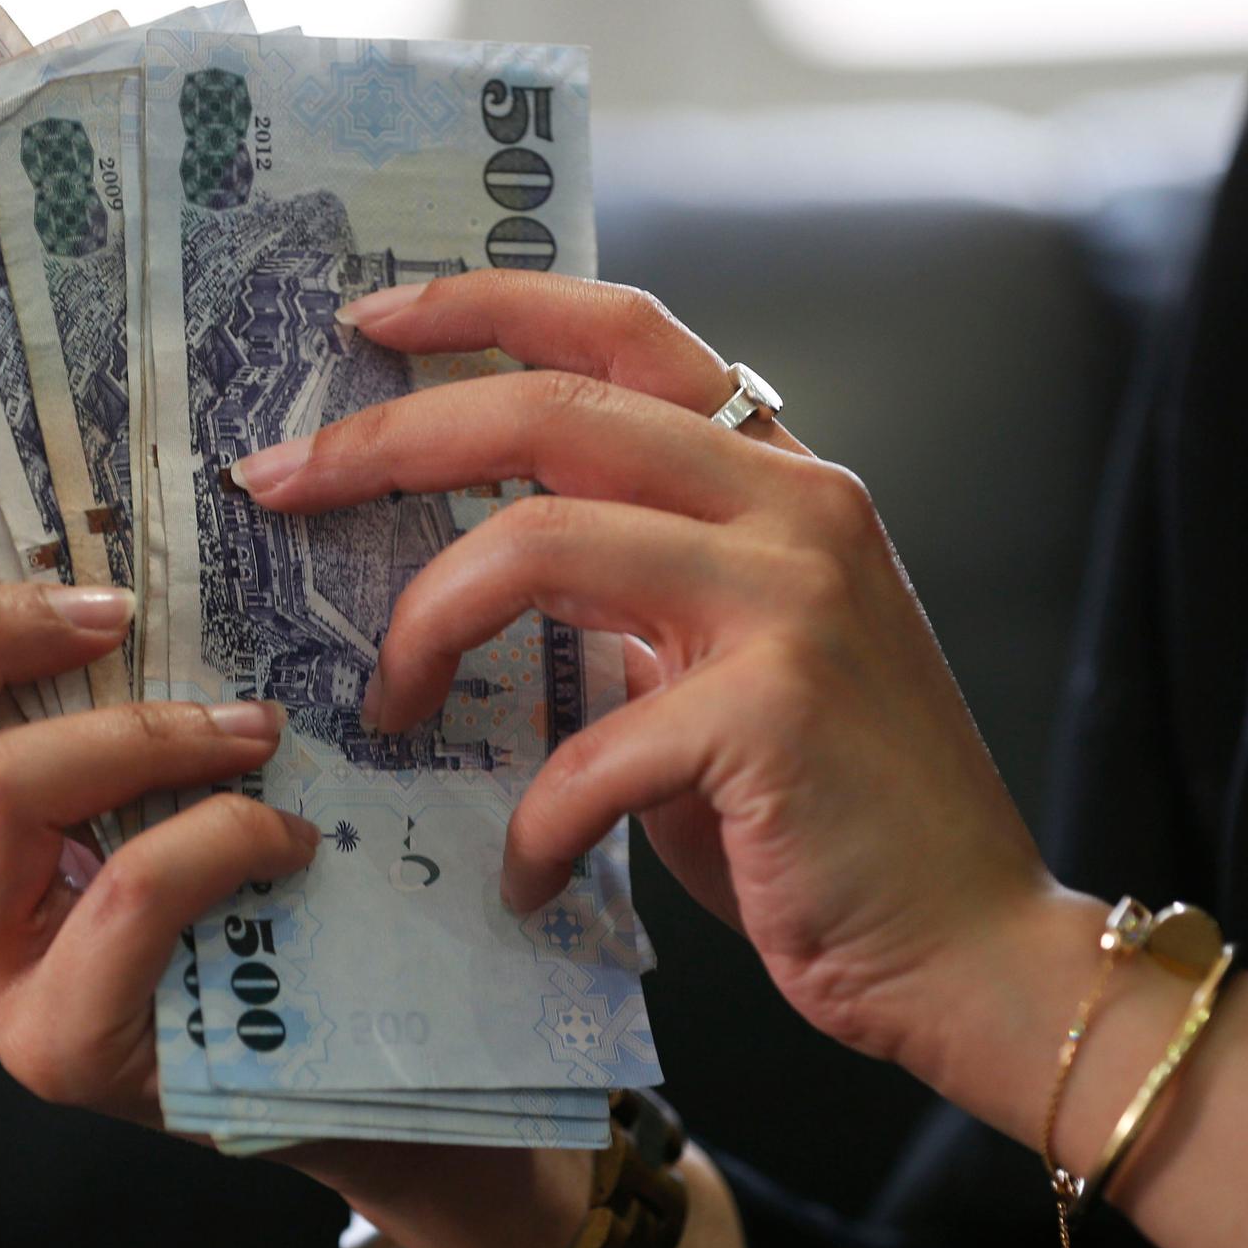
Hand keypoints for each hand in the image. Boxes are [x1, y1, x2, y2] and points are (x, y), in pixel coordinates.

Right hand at [0, 518, 317, 1124]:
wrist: (262, 1056)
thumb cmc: (193, 894)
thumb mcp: (109, 775)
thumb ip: (65, 695)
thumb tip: (98, 574)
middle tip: (114, 609)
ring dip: (143, 733)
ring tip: (249, 735)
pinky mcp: (53, 1037)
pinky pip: (126, 886)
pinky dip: (221, 833)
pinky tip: (280, 837)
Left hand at [233, 268, 1050, 1068]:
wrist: (969, 944)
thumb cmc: (824, 809)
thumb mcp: (724, 656)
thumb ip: (632, 586)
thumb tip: (478, 565)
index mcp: (780, 476)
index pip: (623, 330)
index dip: (486, 303)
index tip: (370, 320)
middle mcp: (795, 505)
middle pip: (550, 409)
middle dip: (389, 440)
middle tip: (278, 481)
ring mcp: (790, 601)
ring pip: (537, 542)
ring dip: (423, 627)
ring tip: (387, 709)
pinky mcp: (770, 713)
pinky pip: (584, 749)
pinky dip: (531, 823)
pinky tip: (524, 874)